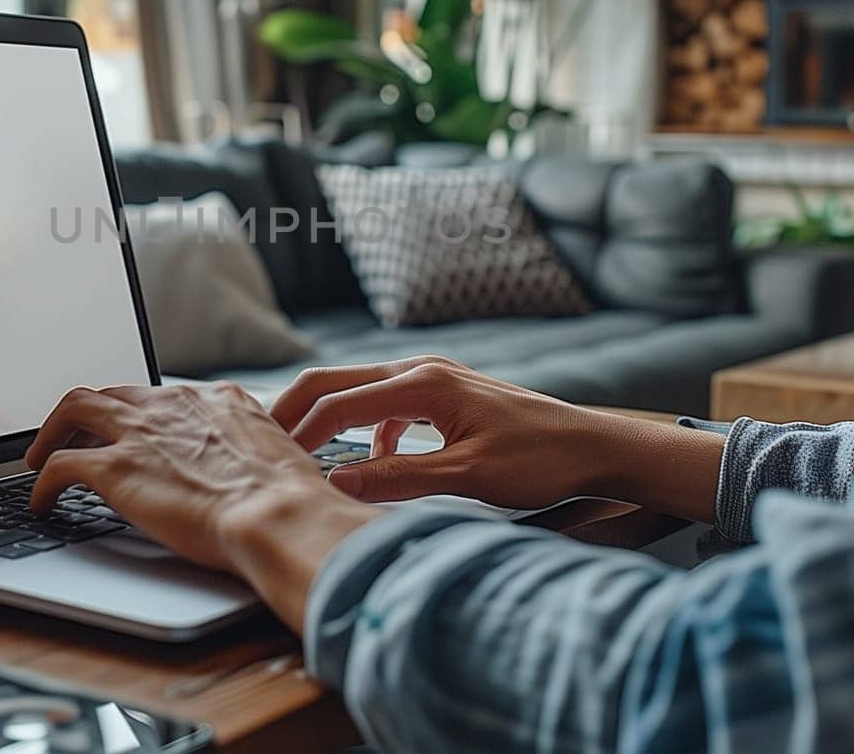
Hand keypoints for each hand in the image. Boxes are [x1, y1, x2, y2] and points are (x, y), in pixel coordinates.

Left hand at [25, 381, 378, 630]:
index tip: (134, 432)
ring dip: (52, 432)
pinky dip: (43, 483)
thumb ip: (251, 455)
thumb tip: (253, 478)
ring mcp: (140, 432)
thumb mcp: (276, 457)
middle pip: (113, 392)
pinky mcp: (114, 468)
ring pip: (74, 408)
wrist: (277, 514)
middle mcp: (173, 404)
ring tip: (40, 457)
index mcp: (215, 399)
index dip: (141, 415)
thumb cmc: (289, 501)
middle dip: (88, 415)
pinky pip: (60, 465)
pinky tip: (42, 502)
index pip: (163, 397)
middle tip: (74, 436)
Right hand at [272, 356, 723, 521]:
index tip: (269, 464)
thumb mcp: (468, 479)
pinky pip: (386, 404)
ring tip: (300, 454)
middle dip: (295, 411)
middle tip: (258, 445)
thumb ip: (399, 480)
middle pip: (336, 381)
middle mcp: (422, 369)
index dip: (299, 433)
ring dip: (327, 418)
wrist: (594, 446)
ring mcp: (433, 377)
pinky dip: (364, 427)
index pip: (338, 404)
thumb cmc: (540, 460)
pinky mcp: (444, 394)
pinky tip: (372, 461)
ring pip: (359, 390)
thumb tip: (335, 483)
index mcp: (422, 383)